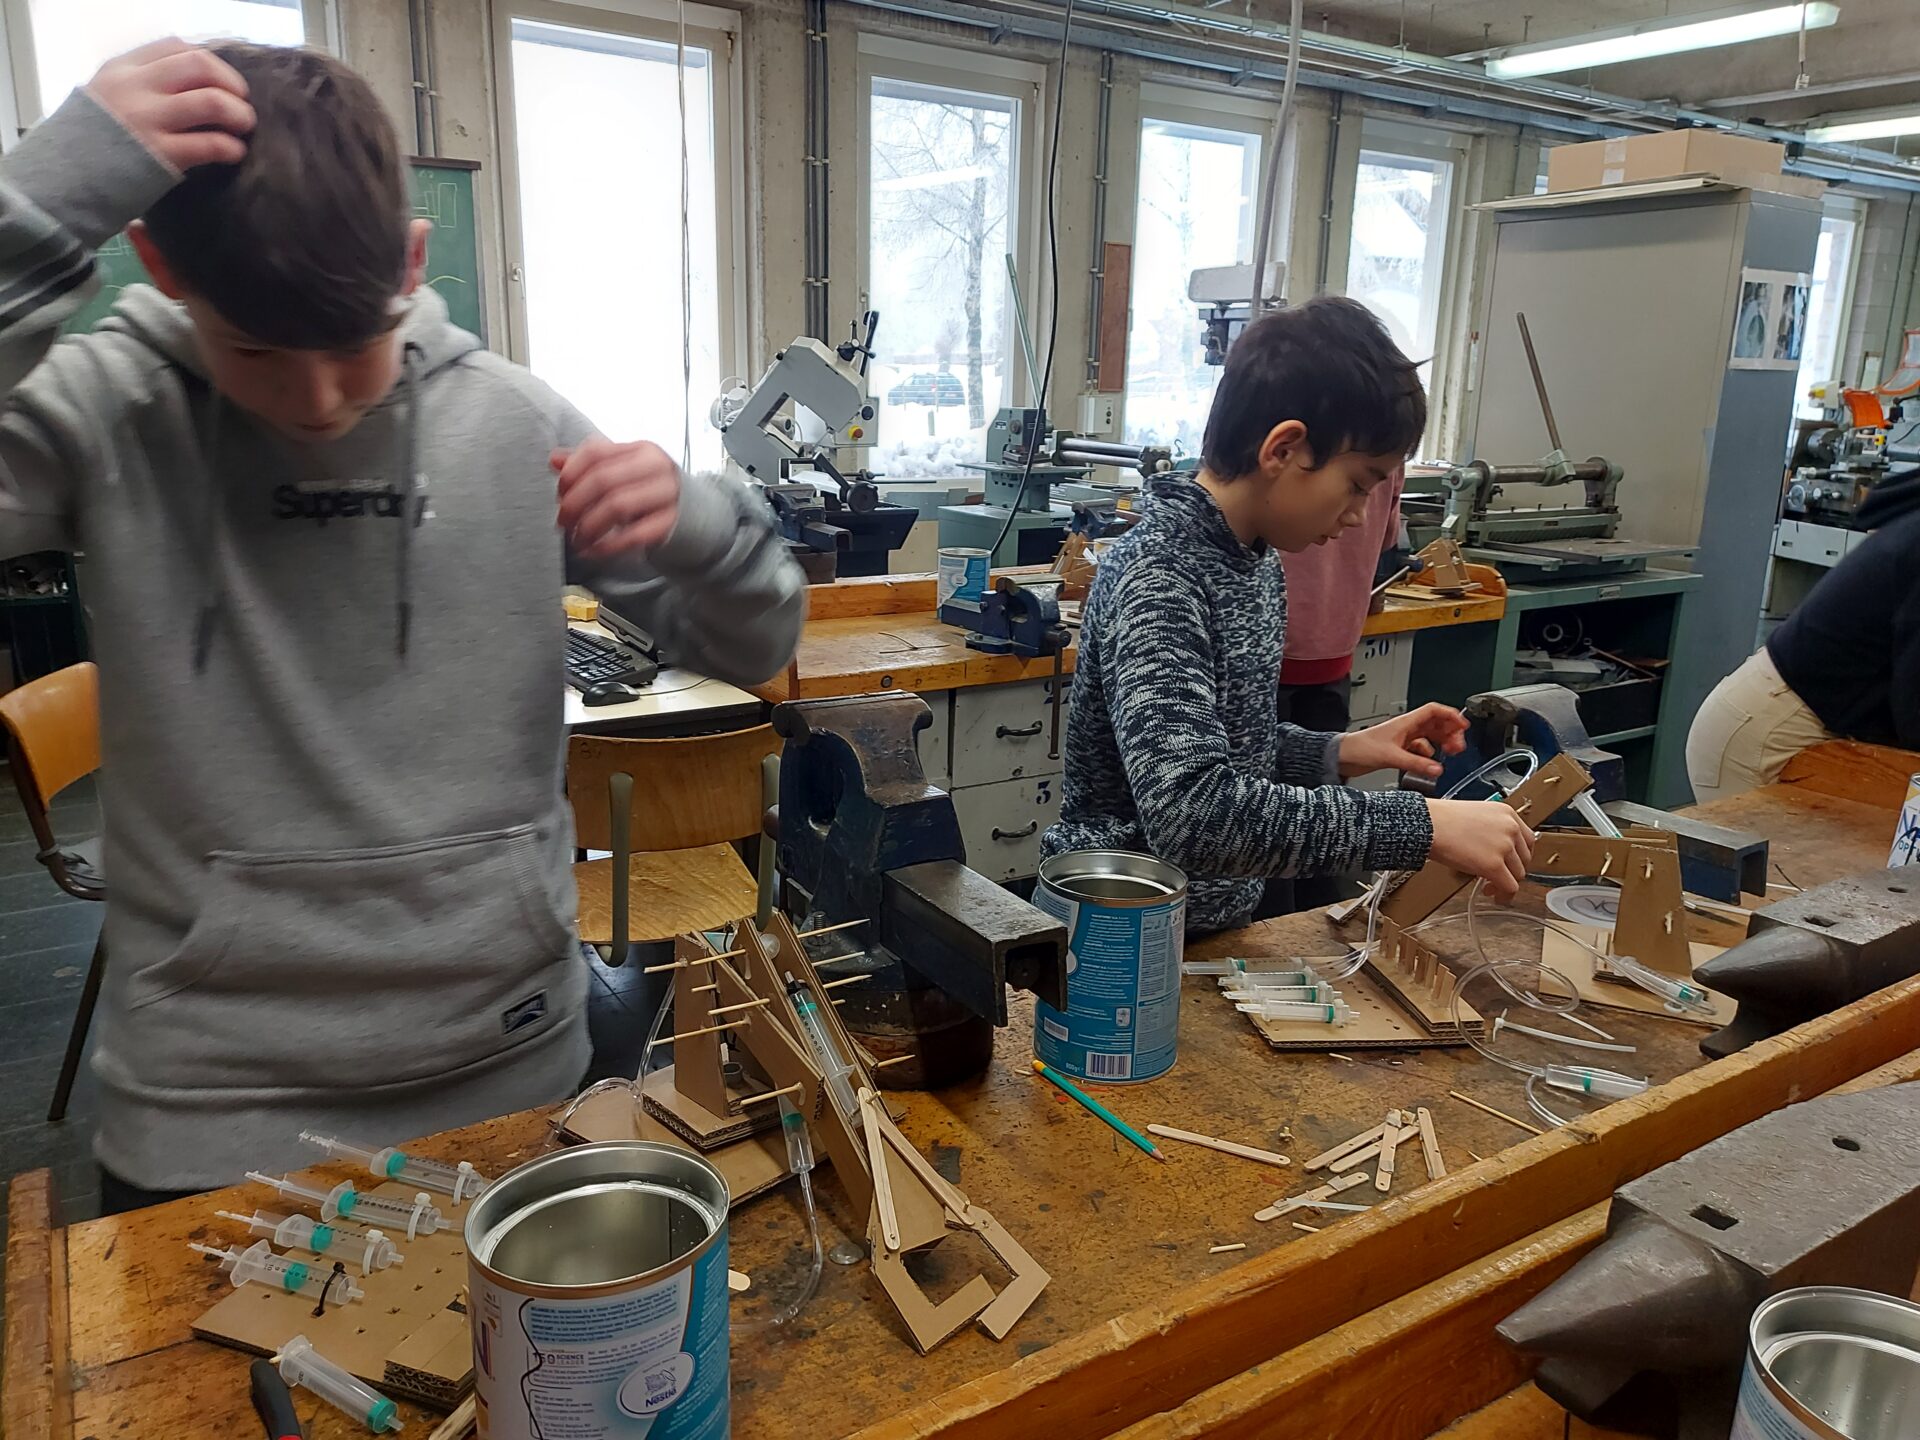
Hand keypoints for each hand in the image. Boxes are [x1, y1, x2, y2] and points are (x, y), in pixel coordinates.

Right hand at [88, 39, 253, 171]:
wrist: (63, 179)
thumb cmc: (91, 141)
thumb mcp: (106, 96)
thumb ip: (142, 84)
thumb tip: (197, 85)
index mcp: (122, 68)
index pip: (176, 47)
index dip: (210, 62)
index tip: (222, 81)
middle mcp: (135, 87)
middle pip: (200, 66)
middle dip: (231, 83)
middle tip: (242, 103)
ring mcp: (148, 120)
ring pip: (212, 102)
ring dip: (239, 114)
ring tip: (244, 127)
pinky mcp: (161, 155)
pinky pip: (210, 144)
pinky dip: (231, 147)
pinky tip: (234, 152)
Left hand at [553, 437, 681, 558]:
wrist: (693, 513)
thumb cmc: (648, 490)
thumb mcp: (622, 470)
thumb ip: (589, 464)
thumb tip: (554, 459)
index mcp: (640, 449)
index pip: (595, 452)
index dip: (570, 474)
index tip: (559, 494)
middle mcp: (656, 468)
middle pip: (603, 480)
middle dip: (575, 503)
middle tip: (563, 520)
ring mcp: (667, 495)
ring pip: (617, 506)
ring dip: (589, 526)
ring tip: (576, 538)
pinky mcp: (671, 524)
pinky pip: (634, 536)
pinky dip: (608, 546)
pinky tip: (593, 551)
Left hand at [1337, 702, 1468, 779]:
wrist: (1342, 757)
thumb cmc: (1360, 748)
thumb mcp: (1391, 756)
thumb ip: (1415, 764)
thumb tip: (1437, 769)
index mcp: (1406, 722)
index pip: (1434, 710)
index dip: (1450, 715)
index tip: (1463, 726)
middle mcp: (1406, 728)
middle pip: (1436, 724)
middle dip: (1450, 732)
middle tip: (1458, 746)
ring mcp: (1403, 738)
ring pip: (1430, 736)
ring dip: (1441, 743)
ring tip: (1450, 753)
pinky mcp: (1399, 749)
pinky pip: (1420, 749)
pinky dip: (1428, 755)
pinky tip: (1429, 762)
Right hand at [1427, 799, 1535, 902]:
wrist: (1428, 824)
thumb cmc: (1440, 820)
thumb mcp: (1475, 816)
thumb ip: (1491, 831)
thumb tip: (1494, 851)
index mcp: (1506, 813)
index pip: (1527, 839)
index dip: (1519, 856)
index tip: (1512, 863)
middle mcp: (1510, 828)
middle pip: (1524, 859)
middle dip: (1512, 870)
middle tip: (1499, 877)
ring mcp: (1504, 847)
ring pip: (1518, 874)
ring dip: (1505, 883)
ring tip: (1490, 886)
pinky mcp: (1494, 865)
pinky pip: (1509, 887)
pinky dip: (1503, 895)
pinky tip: (1493, 894)